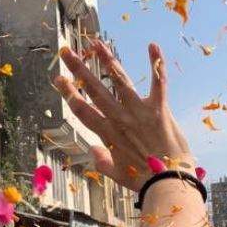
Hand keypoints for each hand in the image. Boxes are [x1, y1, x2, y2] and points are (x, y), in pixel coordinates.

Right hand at [55, 40, 193, 191]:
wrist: (168, 183)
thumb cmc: (144, 180)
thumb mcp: (117, 175)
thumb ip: (102, 162)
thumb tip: (93, 150)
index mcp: (107, 134)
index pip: (82, 110)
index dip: (69, 93)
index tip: (59, 79)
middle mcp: (119, 119)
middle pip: (95, 90)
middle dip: (79, 69)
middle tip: (66, 52)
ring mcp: (139, 113)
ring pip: (120, 80)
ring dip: (107, 59)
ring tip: (97, 42)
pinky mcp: (159, 111)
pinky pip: (159, 83)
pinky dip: (156, 64)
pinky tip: (153, 46)